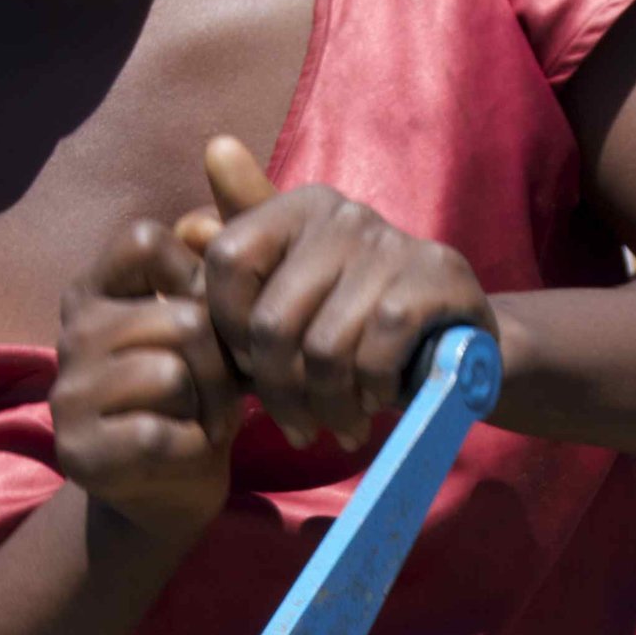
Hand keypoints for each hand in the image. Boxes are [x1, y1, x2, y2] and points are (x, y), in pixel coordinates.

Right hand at [53, 216, 237, 547]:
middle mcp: (71, 334)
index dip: (198, 274)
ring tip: (206, 421)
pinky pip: (156, 433)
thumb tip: (210, 223)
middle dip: (223, 363)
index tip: (210, 317)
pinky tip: (184, 452)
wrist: (168, 490)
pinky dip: (191, 448)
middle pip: (181, 319)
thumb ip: (207, 273)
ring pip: (170, 375)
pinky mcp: (78, 451)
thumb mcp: (204, 328)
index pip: (145, 241)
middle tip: (223, 393)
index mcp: (94, 291)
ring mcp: (68, 395)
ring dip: (212, 407)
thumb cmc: (194, 396)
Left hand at [178, 137, 490, 450]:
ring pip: (324, 349)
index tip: (252, 368)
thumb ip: (235, 273)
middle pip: (272, 321)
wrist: (452, 343)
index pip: (226, 261)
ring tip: (340, 424)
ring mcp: (391, 241)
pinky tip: (376, 403)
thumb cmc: (352, 327)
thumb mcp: (286, 304)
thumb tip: (183, 228)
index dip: (228, 330)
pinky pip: (375, 352)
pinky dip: (370, 392)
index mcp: (296, 209)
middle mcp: (341, 212)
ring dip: (329, 406)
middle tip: (300, 425)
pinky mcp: (435, 276)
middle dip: (281, 393)